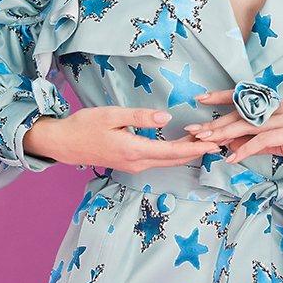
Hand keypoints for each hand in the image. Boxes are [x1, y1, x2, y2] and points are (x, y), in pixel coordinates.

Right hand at [23, 106, 221, 170]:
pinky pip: (157, 160)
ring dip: (186, 153)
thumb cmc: (84, 126)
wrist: (63, 144)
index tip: (215, 144)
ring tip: (206, 143)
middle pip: (174, 160)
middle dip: (197, 152)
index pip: (172, 151)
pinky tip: (182, 145)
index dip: (196, 148)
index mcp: (134, 150)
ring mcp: (133, 166)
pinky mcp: (129, 164)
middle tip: (220, 143)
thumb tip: (167, 118)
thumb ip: (140, 117)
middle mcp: (137, 163)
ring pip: (167, 162)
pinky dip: (173, 153)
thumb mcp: (112, 116)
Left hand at [185, 89, 282, 171]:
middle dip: (214, 122)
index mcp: (276, 106)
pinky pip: (263, 140)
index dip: (221, 97)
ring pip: (248, 124)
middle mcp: (279, 107)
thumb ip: (257, 140)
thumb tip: (232, 144)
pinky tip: (232, 158)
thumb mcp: (281, 142)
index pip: (244, 97)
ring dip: (224, 135)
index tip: (200, 99)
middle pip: (240, 113)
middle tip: (192, 130)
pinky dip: (245, 149)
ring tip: (205, 143)